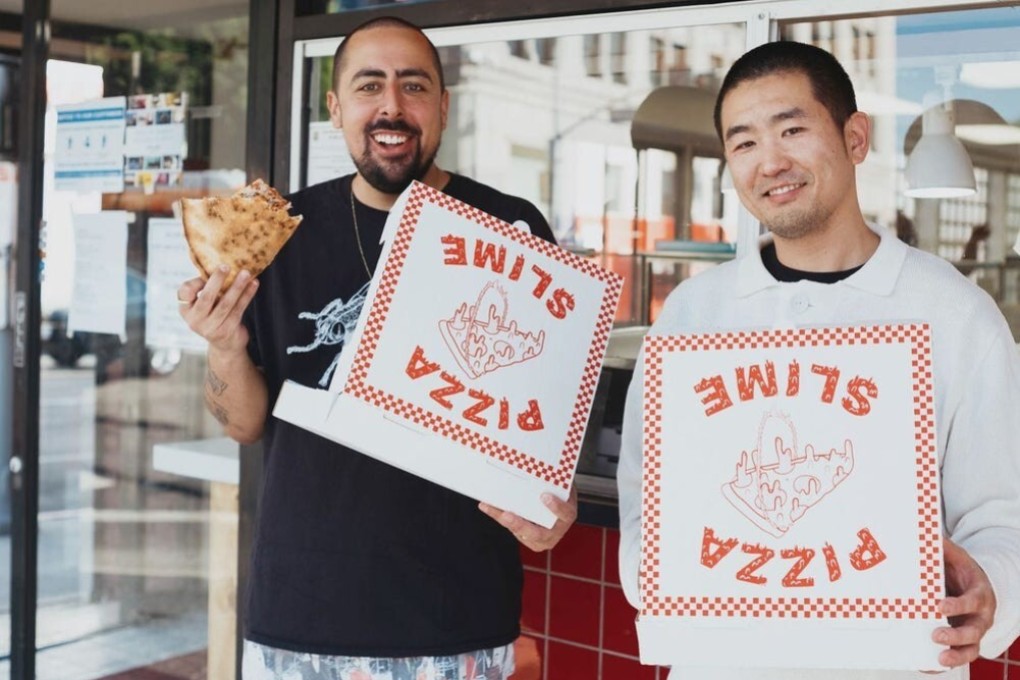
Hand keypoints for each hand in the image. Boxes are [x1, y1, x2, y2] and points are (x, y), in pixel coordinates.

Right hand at [178, 265, 258, 353]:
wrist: (225, 344)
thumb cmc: (213, 314)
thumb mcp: (203, 303)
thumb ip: (205, 287)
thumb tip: (219, 267)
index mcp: (186, 309)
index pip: (184, 293)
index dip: (194, 283)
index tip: (204, 274)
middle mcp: (194, 320)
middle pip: (206, 297)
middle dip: (217, 280)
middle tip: (226, 266)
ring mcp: (211, 328)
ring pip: (225, 304)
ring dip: (237, 287)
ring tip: (246, 273)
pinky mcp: (227, 331)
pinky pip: (239, 310)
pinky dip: (247, 295)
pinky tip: (254, 284)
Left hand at [478, 485, 577, 551]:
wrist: (559, 508)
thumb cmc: (561, 494)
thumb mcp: (563, 485)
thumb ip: (555, 480)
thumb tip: (541, 461)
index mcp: (567, 515)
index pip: (566, 513)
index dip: (556, 507)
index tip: (544, 496)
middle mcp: (555, 531)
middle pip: (539, 533)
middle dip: (521, 525)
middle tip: (506, 515)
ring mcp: (541, 538)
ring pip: (521, 533)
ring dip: (504, 520)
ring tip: (489, 507)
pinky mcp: (527, 538)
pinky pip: (511, 528)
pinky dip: (498, 516)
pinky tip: (487, 506)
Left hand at [932, 535, 996, 667]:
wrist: (972, 586)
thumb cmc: (962, 572)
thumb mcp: (957, 558)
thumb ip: (945, 549)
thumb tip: (928, 533)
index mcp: (979, 595)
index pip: (972, 602)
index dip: (958, 605)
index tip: (940, 605)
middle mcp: (980, 617)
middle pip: (974, 631)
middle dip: (956, 635)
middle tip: (936, 635)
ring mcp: (973, 632)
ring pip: (970, 649)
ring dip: (956, 655)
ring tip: (940, 659)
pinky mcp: (962, 642)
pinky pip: (957, 655)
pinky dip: (946, 663)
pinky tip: (930, 666)